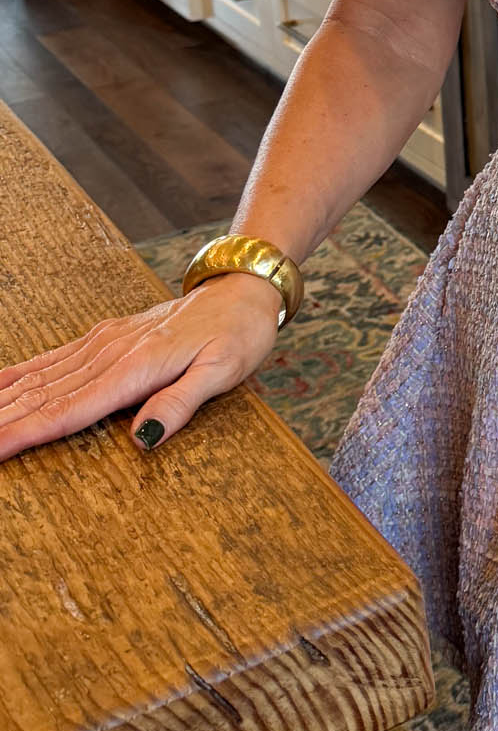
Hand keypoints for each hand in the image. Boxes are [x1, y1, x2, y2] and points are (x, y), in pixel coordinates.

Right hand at [0, 273, 284, 462]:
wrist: (241, 291)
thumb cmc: (238, 334)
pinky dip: (18, 376)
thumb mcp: (223, 371)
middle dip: (3, 422)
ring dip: (3, 403)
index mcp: (137, 367)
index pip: (70, 410)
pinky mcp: (103, 337)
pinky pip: (52, 359)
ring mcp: (103, 343)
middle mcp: (111, 353)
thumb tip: (142, 440)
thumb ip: (181, 403)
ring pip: (40, 379)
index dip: (26, 433)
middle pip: (43, 396)